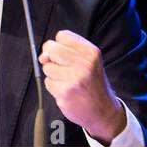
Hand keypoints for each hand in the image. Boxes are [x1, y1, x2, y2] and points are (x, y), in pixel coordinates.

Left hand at [38, 29, 126, 144]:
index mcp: (90, 52)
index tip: (64, 55)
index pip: (62, 36)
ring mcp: (74, 78)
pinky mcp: (65, 92)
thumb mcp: (88, 62)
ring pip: (47, 67)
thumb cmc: (92, 84)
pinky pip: (48, 83)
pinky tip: (66, 91)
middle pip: (51, 49)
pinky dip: (54, 87)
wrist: (102, 110)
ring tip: (67, 82)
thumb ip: (66, 52)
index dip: (59, 45)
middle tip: (63, 69)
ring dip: (53, 75)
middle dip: (52, 59)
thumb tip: (43, 54)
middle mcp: (84, 64)